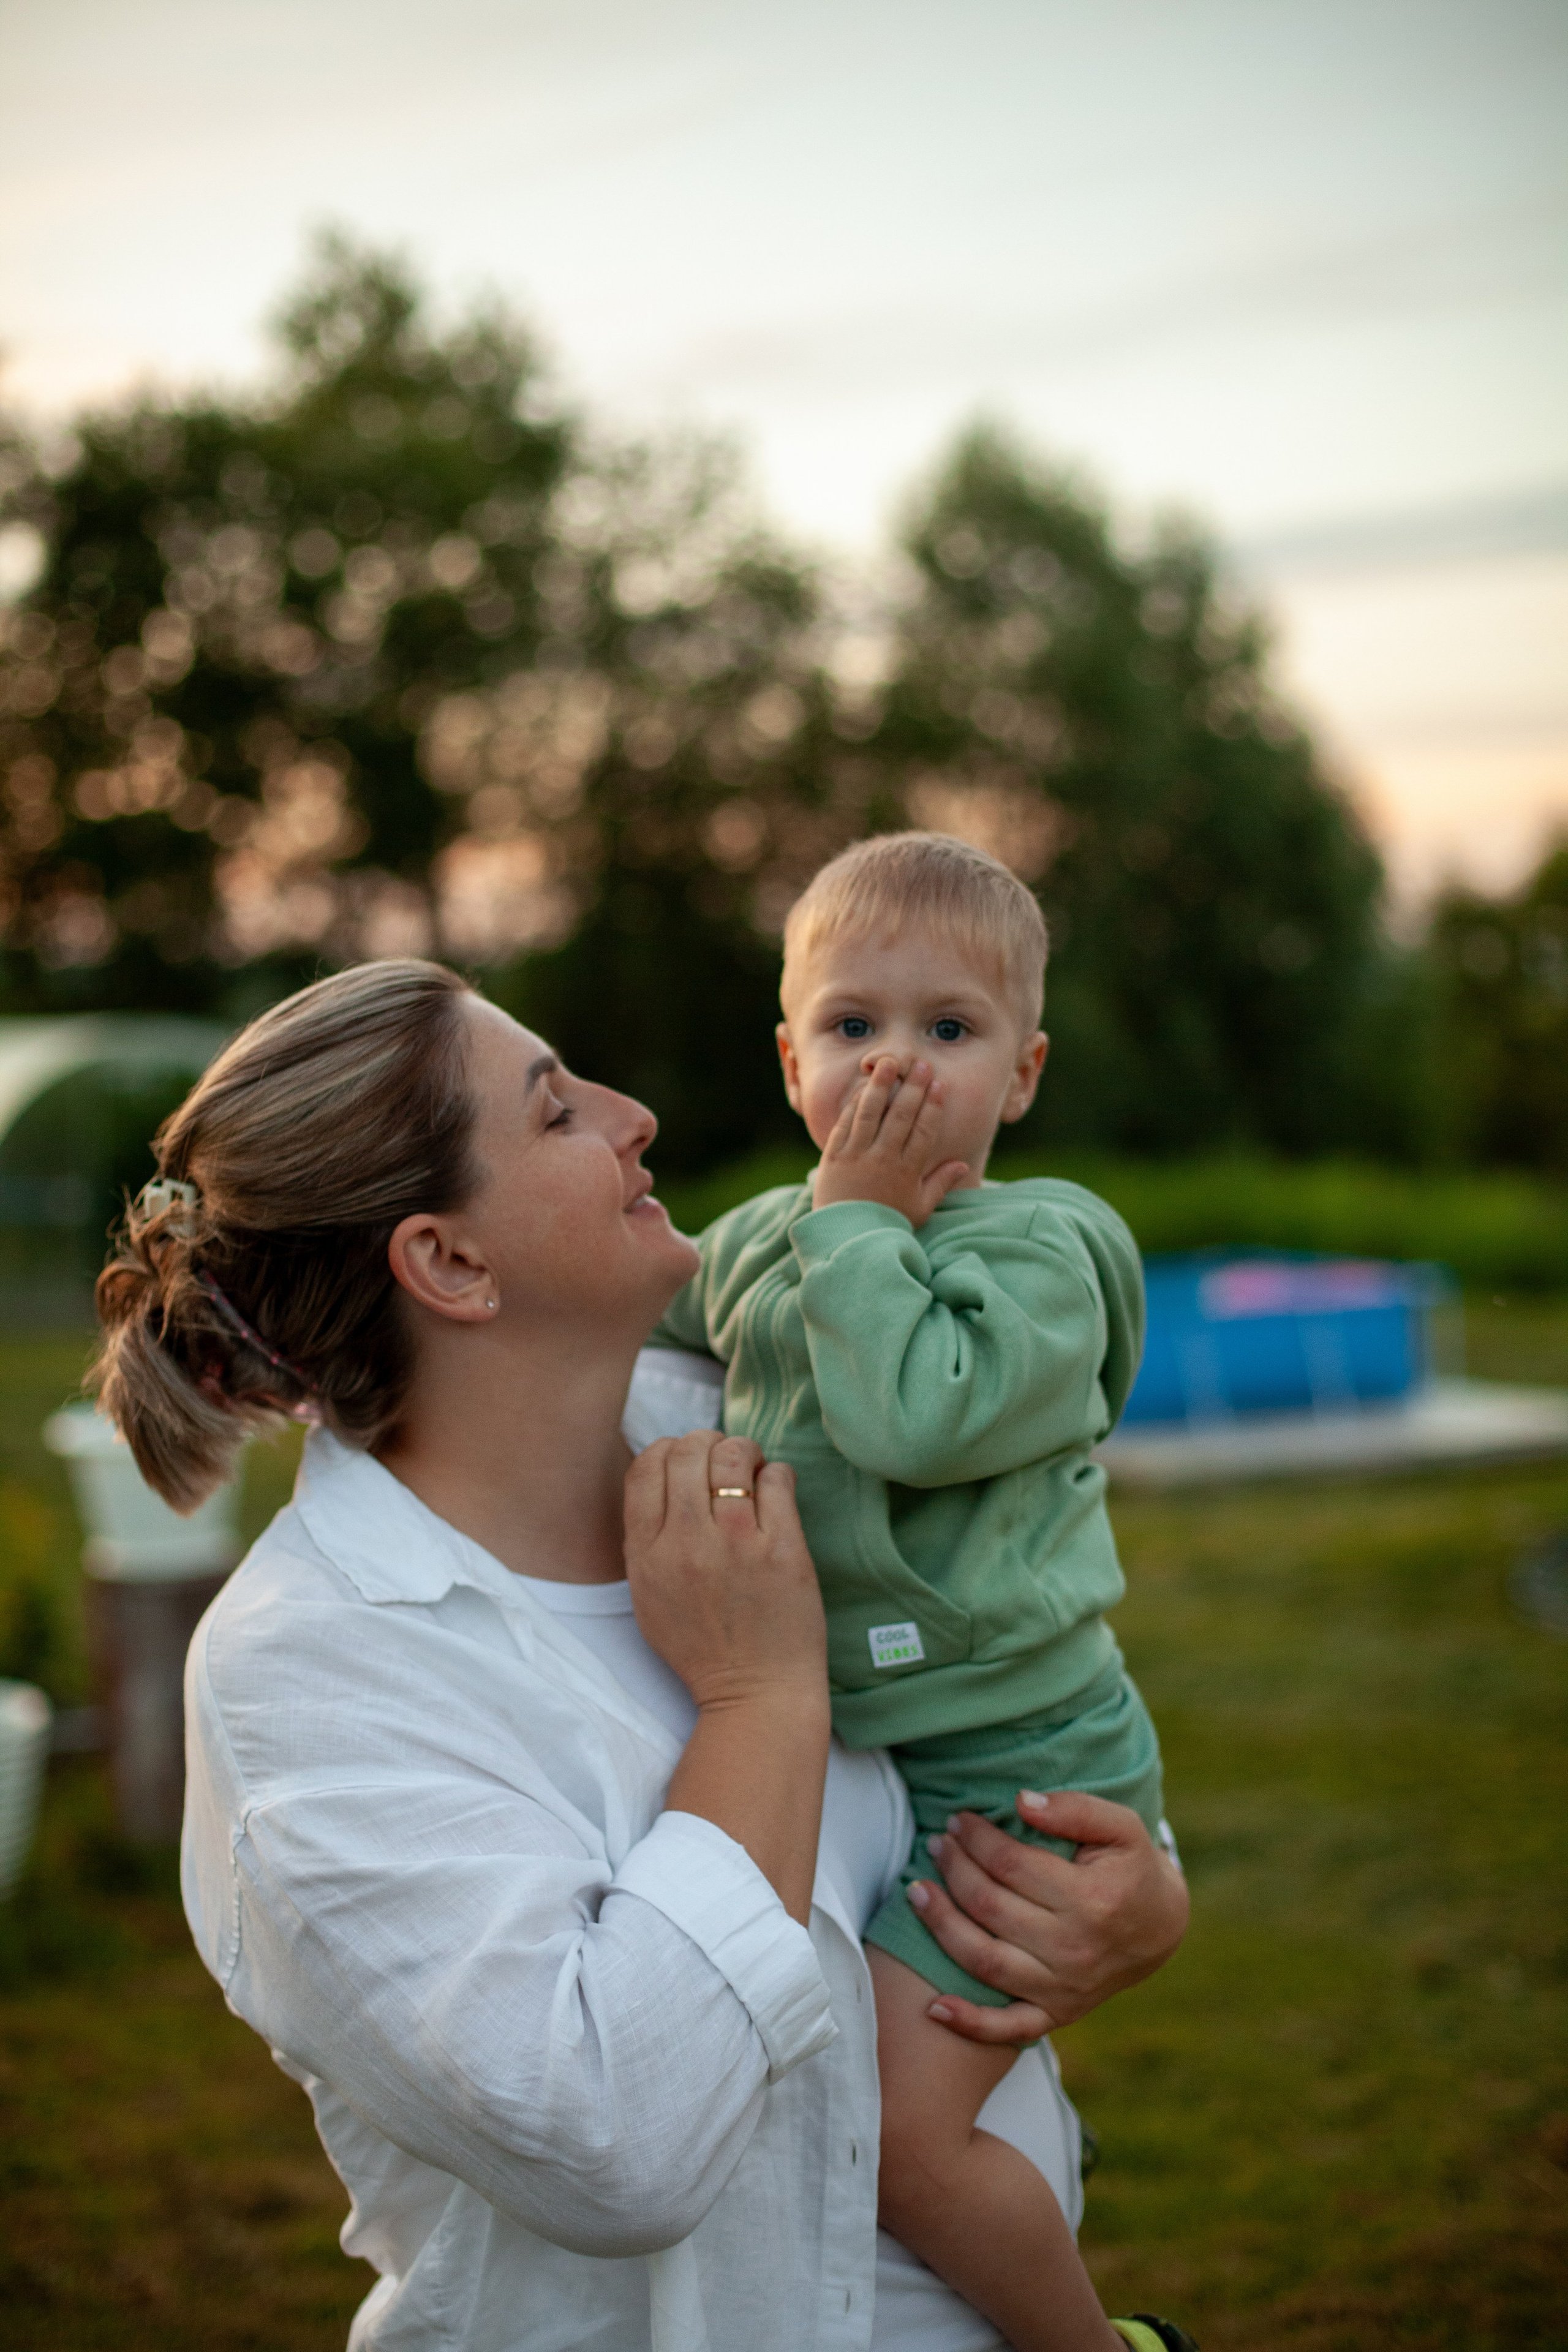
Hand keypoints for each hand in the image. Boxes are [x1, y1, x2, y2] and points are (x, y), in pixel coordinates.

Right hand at [624, 1430, 826, 1710]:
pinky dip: (777, 1475)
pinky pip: (778, 1479)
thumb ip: (646, 1537)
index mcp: (647, 1554)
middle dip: (708, 1443)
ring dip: (745, 1452)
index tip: (687, 1463)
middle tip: (725, 1461)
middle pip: (688, 1450)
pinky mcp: (782, 1550)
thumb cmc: (703, 1647)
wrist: (756, 1694)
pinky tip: (776, 1494)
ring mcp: (735, 1544)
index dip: (667, 1450)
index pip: (646, 1465)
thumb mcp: (648, 1595)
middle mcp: (686, 1543)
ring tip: (753, 1471)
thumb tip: (662, 1474)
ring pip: (733, 1455)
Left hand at [813, 1057, 969, 1227]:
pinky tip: (863, 1086)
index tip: (939, 1085)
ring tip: (888, 1062)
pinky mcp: (834, 1155)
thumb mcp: (918, 1208)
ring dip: (880, 1085)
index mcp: (906, 1172)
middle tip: (921, 1064)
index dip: (933, 1107)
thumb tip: (961, 1164)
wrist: (844, 1238)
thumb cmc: (886, 1223)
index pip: (924, 1132)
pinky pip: (846, 1123)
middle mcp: (882, 1160)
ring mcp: (856, 1156)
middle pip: (901, 1116)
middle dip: (912, 1088)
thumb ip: (940, 1184)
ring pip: (870, 1113)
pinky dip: (855, 1103)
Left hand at [908, 1789, 1188, 2044]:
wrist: (1159, 1928)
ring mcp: (1063, 1989)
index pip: (1012, 1864)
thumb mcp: (1122, 1826)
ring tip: (916, 1890)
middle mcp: (1074, 1950)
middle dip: (954, 1869)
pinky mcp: (1055, 2015)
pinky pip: (1007, 2028)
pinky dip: (969, 2023)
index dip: (977, 1838)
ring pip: (984, 1961)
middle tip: (938, 1844)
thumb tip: (1021, 1802)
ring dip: (941, 1925)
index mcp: (1092, 1901)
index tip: (959, 1819)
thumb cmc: (1131, 1867)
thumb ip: (1075, 1809)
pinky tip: (934, 2007)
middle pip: (990, 1907)